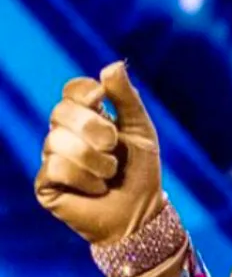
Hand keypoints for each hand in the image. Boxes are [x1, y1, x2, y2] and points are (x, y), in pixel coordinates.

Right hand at [35, 62, 163, 244]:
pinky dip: (85, 179)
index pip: (72, 90)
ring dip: (95, 160)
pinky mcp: (46, 184)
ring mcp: (52, 158)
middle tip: (113, 145)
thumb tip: (112, 65)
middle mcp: (64, 134)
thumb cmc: (141, 170)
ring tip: (110, 173)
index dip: (83, 91)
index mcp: (87, 117)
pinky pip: (55, 168)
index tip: (100, 96)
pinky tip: (96, 188)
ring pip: (57, 141)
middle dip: (95, 128)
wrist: (141, 211)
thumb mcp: (140, 129)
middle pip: (61, 112)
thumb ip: (126, 98)